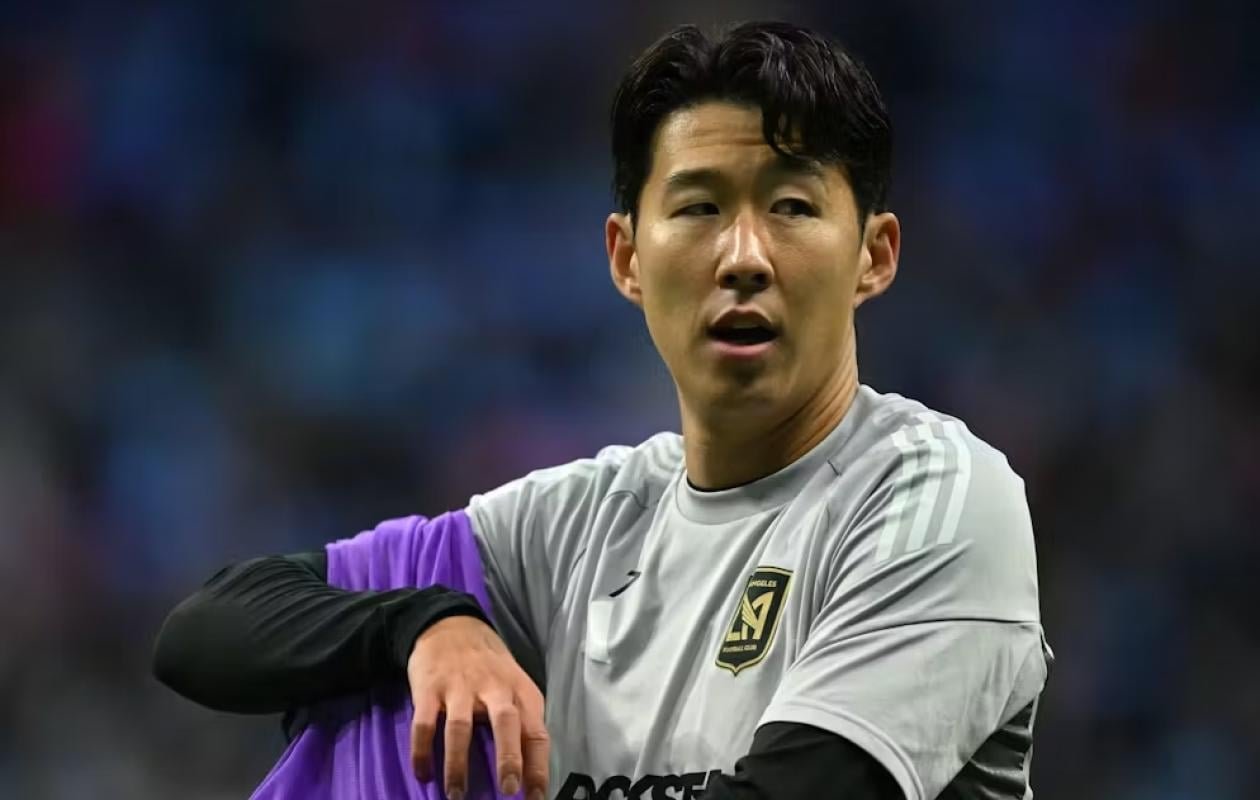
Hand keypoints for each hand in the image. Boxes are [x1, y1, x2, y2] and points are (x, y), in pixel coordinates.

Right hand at [408, 616, 548, 799]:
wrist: (450, 625)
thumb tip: (529, 770)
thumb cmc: (488, 665)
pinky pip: (424, 723)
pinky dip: (422, 750)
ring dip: (458, 764)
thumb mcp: (515, 685)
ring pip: (461, 727)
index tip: (536, 797)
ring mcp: (459, 687)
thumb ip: (522, 720)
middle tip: (508, 790)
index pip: (536, 732)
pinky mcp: (429, 688)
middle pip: (506, 723)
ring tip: (456, 795)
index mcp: (520, 692)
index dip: (538, 767)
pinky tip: (422, 773)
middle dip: (508, 757)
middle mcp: (493, 688)